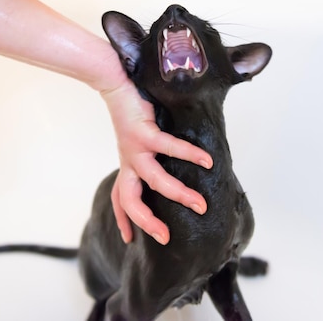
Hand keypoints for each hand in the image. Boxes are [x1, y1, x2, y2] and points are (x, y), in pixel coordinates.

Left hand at [101, 81, 211, 244]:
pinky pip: (169, 147)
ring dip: (178, 194)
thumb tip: (184, 162)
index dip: (123, 220)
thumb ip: (156, 152)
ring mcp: (135, 149)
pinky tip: (207, 161)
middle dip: (147, 222)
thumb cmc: (133, 108)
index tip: (129, 240)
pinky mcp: (143, 133)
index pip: (121, 198)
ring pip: (154, 180)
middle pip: (130, 200)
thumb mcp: (141, 138)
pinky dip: (189, 154)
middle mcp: (129, 161)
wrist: (115, 82)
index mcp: (128, 165)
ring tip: (201, 205)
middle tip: (166, 238)